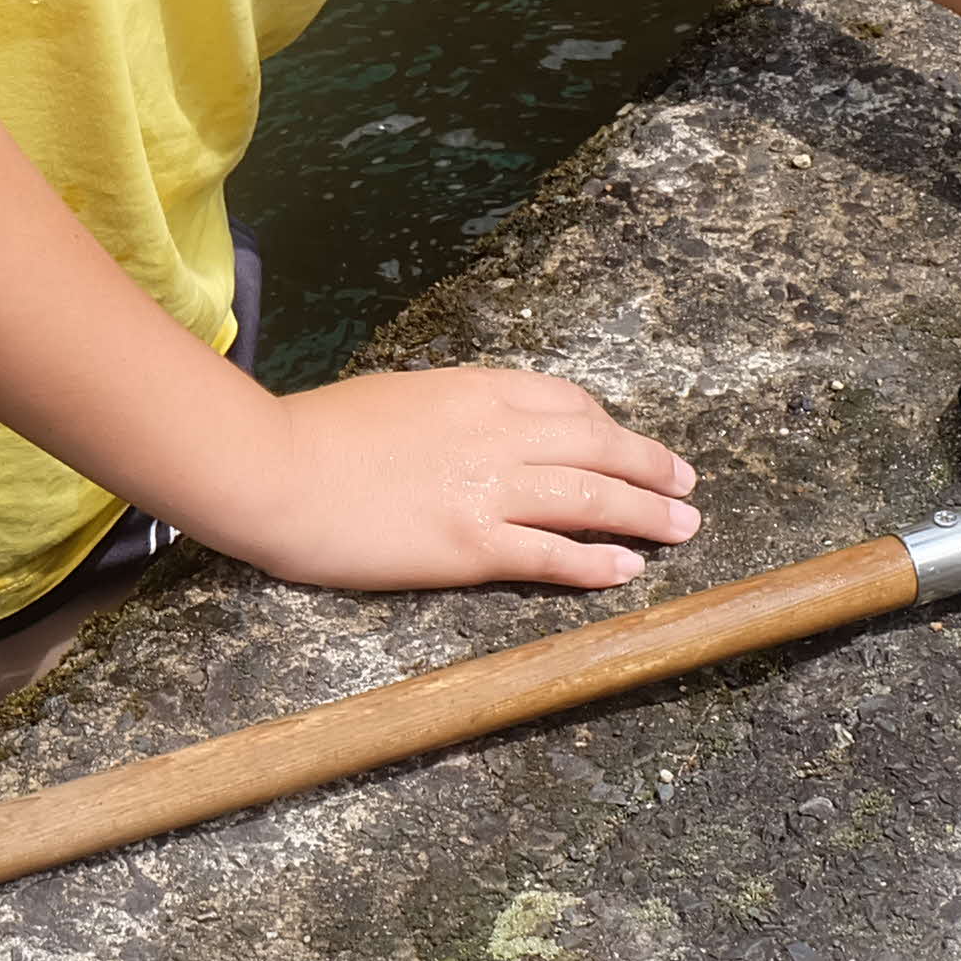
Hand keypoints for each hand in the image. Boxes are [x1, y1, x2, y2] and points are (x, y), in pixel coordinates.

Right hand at [164, 366, 702, 591]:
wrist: (274, 469)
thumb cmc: (318, 430)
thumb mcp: (399, 395)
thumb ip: (450, 410)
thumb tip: (475, 427)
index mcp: (477, 390)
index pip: (568, 404)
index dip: (610, 427)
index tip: (631, 443)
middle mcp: (497, 435)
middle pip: (597, 448)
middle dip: (649, 466)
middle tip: (686, 484)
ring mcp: (488, 491)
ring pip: (591, 499)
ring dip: (645, 514)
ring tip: (682, 528)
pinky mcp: (470, 546)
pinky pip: (551, 555)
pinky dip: (595, 562)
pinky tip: (626, 570)